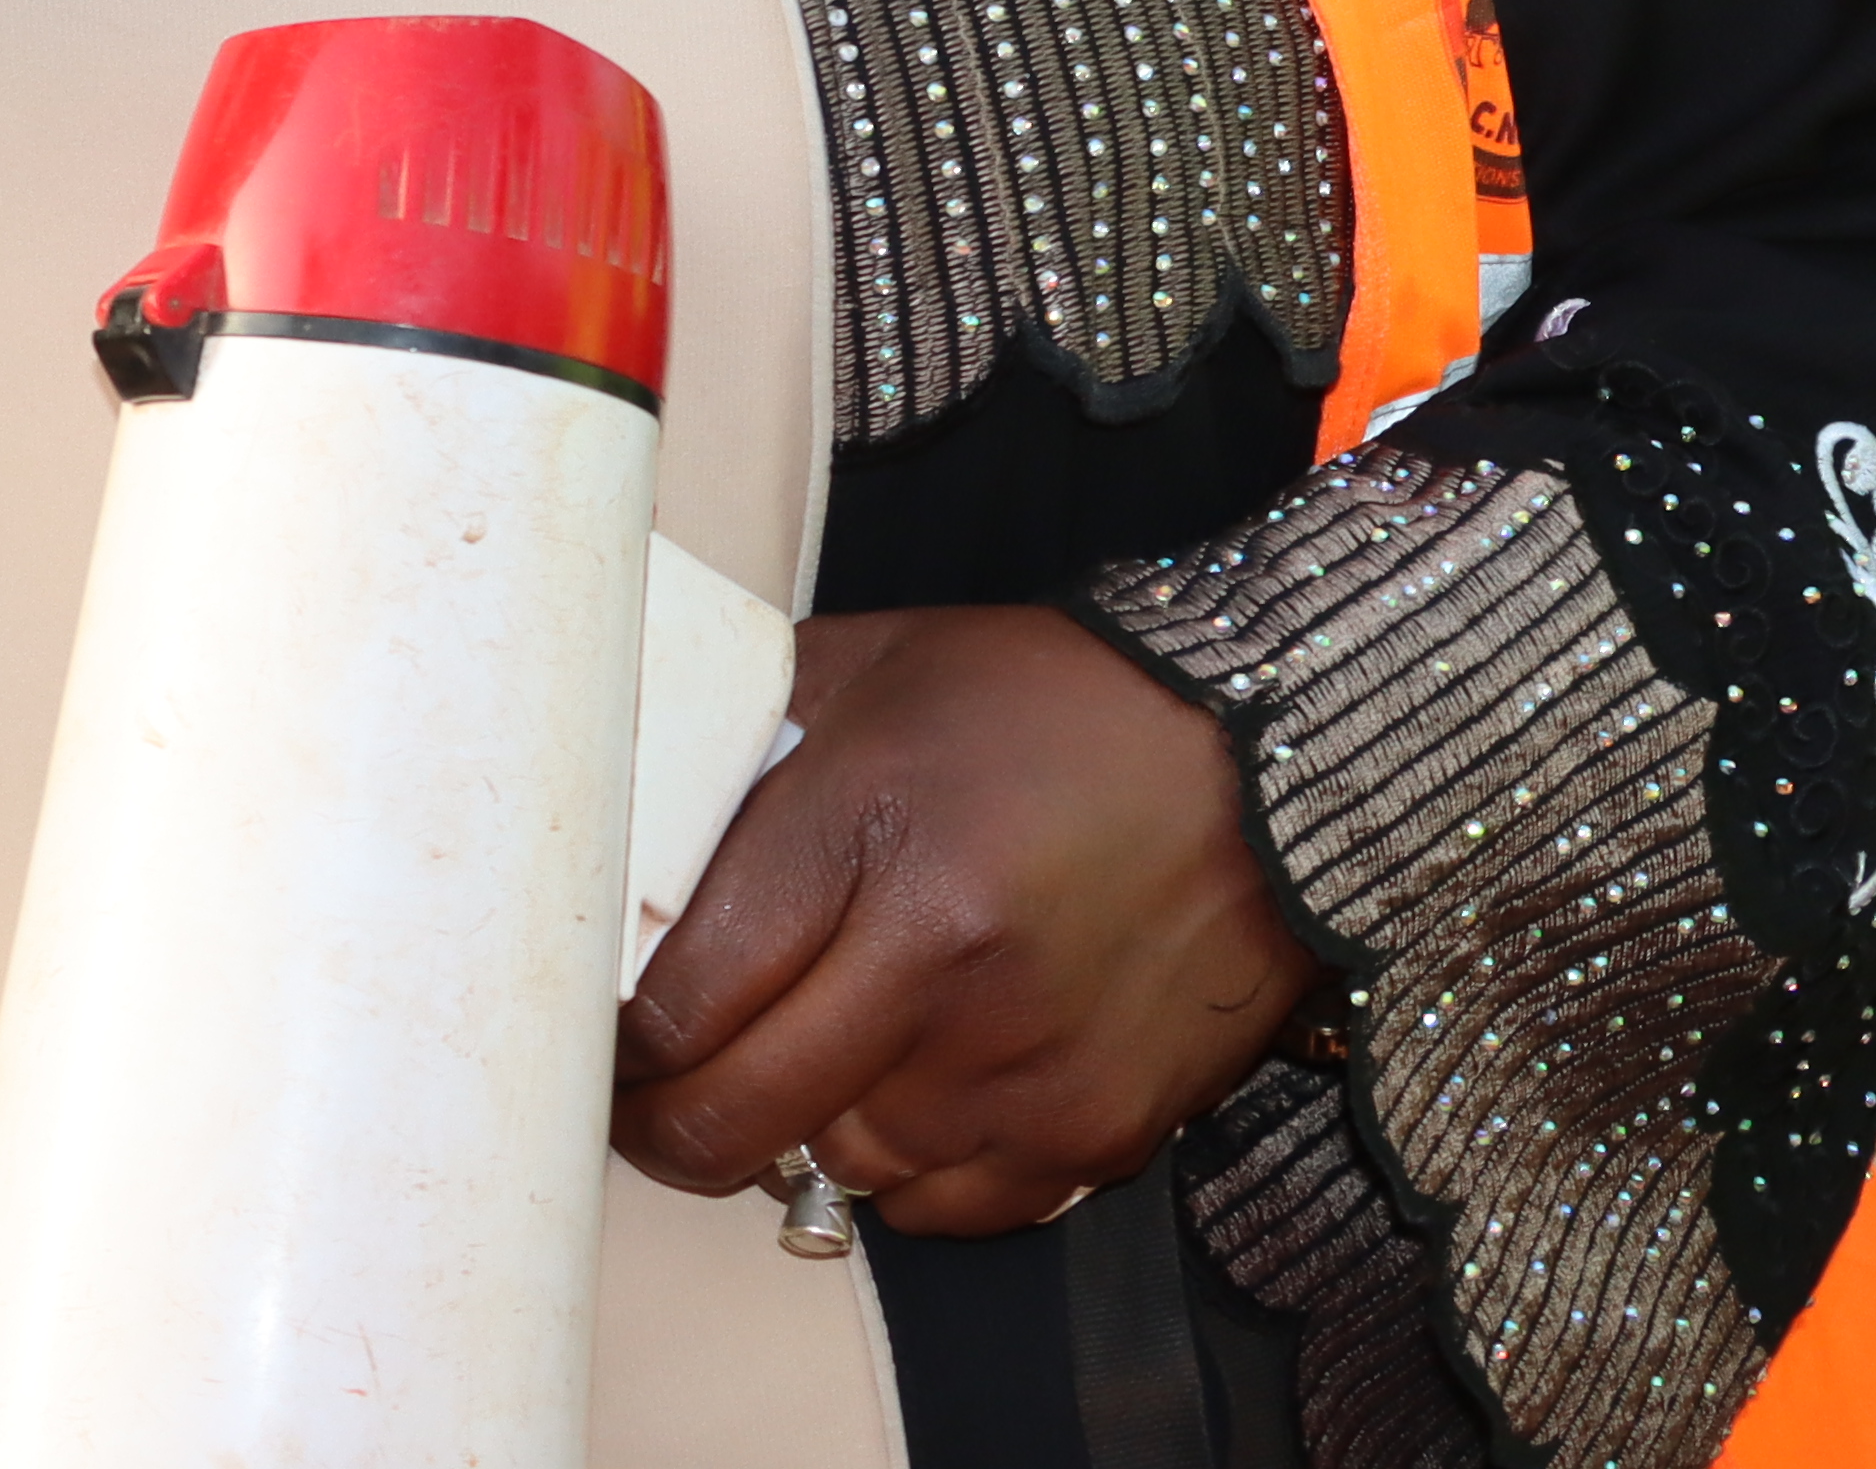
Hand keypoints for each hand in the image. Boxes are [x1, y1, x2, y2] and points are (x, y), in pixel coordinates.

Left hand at [607, 607, 1312, 1233]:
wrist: (1271, 752)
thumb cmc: (1063, 700)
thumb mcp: (875, 668)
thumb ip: (748, 736)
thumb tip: (640, 811)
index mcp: (868, 834)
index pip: (680, 1003)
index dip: (616, 1045)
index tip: (604, 1042)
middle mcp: (940, 965)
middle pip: (733, 1120)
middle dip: (665, 1125)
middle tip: (648, 1101)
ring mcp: (1022, 1063)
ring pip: (836, 1170)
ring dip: (804, 1128)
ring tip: (811, 1058)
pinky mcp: (1096, 1129)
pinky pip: (946, 1208)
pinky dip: (909, 1167)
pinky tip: (913, 1088)